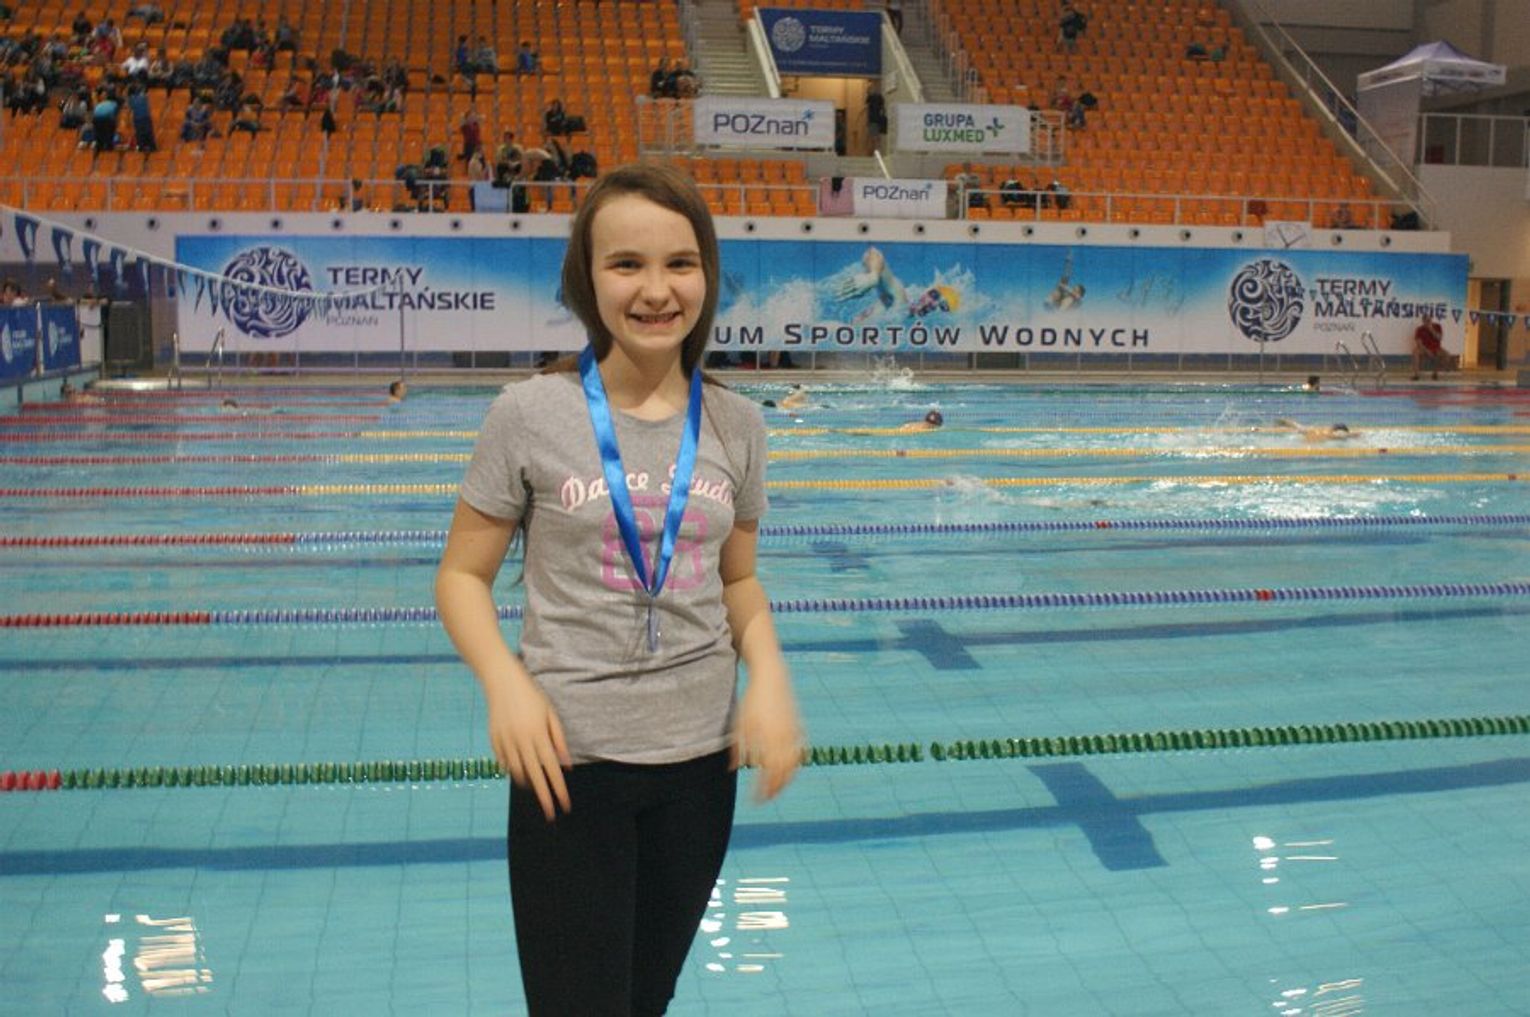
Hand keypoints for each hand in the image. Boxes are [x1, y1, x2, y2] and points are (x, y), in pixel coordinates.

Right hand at [485, 672, 571, 819]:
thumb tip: (565, 765)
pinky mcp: (494, 741)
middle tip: (551, 815)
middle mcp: (521, 741)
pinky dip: (513, 771)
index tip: (564, 805)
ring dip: (528, 784)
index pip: (551, 768)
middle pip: (535, 776)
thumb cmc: (531, 696)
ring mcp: (505, 742)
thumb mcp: (550, 714)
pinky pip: (504, 763)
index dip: (558, 789)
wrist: (501, 681)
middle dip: (544, 798)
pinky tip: (520, 773)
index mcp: (538, 734)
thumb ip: (558, 740)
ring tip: (537, 789)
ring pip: (517, 772)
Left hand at [731, 675, 801, 802]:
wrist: (772, 677)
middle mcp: (783, 738)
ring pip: (793, 764)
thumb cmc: (752, 700)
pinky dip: (794, 764)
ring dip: (786, 780)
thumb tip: (733, 768)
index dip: (762, 790)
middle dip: (775, 789)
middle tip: (765, 799)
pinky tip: (787, 770)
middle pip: (782, 773)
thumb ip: (737, 747)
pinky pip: (798, 752)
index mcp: (768, 738)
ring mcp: (793, 733)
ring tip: (776, 789)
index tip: (756, 800)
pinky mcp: (798, 727)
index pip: (767, 774)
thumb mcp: (740, 723)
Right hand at [833, 270, 876, 301]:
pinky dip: (843, 282)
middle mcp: (856, 288)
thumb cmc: (866, 288)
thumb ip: (855, 296)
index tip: (837, 300)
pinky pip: (847, 280)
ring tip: (834, 288)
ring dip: (839, 287)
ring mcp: (855, 282)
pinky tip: (839, 283)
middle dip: (840, 293)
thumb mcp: (862, 294)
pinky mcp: (855, 278)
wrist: (871, 279)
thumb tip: (849, 298)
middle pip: (846, 291)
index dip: (842, 299)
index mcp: (857, 293)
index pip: (848, 297)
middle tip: (834, 295)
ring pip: (846, 285)